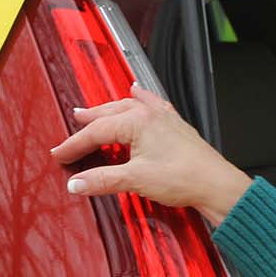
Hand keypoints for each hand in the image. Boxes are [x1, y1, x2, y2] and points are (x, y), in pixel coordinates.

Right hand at [50, 83, 252, 225]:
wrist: (215, 184)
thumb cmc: (183, 178)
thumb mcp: (135, 180)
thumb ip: (102, 180)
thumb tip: (77, 182)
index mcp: (137, 121)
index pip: (95, 132)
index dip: (74, 145)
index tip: (60, 155)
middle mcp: (149, 113)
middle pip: (108, 114)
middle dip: (86, 123)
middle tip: (69, 130)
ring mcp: (163, 117)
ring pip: (126, 107)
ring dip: (107, 111)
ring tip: (91, 113)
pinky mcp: (174, 125)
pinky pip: (151, 103)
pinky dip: (139, 99)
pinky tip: (137, 92)